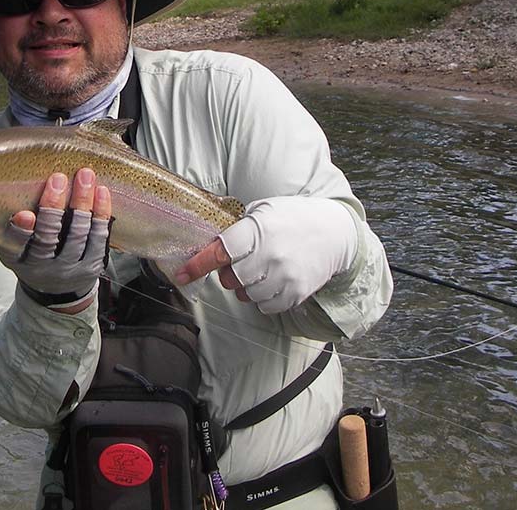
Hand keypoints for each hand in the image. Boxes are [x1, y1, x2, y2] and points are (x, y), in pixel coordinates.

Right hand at [0, 169, 111, 308]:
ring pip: (78, 234)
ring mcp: (71, 267)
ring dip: (82, 203)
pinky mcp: (93, 264)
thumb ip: (5, 226)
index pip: (18, 245)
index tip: (24, 214)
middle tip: (58, 178)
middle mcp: (45, 267)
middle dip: (54, 206)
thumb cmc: (29, 255)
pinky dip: (101, 213)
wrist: (56, 289)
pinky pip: (99, 237)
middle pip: (50, 236)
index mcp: (19, 260)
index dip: (21, 231)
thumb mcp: (10, 247)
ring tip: (85, 176)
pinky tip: (101, 192)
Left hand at [174, 197, 357, 313]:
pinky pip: (264, 306)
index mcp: (256, 231)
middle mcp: (269, 256)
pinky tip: (273, 280)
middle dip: (227, 273)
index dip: (197, 265)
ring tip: (261, 269)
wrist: (335, 233)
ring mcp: (284, 277)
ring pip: (245, 295)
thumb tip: (208, 247)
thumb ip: (237, 229)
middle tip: (240, 261)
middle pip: (229, 279)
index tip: (182, 275)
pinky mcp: (296, 294)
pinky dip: (263, 297)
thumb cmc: (292, 218)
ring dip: (245, 286)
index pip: (220, 252)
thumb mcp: (263, 211)